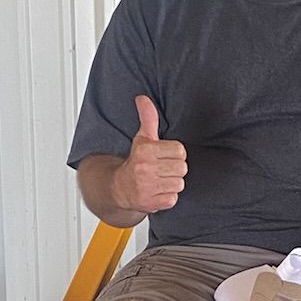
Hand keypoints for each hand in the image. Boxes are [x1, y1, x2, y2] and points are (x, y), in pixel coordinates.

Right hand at [115, 94, 187, 213]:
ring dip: (171, 184)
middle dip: (174, 169)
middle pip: (182, 168)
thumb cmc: (135, 162)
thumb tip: (143, 98)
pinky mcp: (151, 202)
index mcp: (145, 150)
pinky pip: (173, 199)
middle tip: (162, 170)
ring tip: (159, 180)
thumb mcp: (142, 138)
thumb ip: (148, 117)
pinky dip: (167, 197)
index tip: (164, 156)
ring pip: (179, 183)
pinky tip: (157, 192)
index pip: (180, 150)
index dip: (174, 154)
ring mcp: (147, 187)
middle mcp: (145, 168)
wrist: (119, 188)